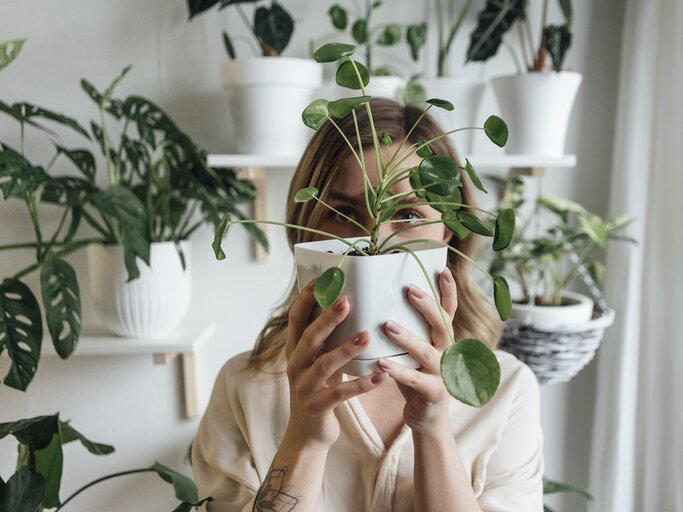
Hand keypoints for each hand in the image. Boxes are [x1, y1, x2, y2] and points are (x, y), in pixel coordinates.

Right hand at [284, 279, 386, 449]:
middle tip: (347, 301)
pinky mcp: (316, 408)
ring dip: (346, 350)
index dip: (305, 299)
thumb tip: (347, 306)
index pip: (296, 319)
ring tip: (367, 337)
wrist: (307, 434)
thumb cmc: (319, 390)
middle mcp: (295, 366)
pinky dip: (361, 385)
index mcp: (295, 351)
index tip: (320, 280)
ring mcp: (304, 388)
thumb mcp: (318, 362)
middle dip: (328, 319)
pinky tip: (381, 377)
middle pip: (309, 338)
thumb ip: (326, 341)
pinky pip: (340, 395)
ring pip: (324, 365)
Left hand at [377, 268, 457, 434]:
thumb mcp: (414, 350)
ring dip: (408, 338)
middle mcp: (447, 353)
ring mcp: (442, 374)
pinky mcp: (434, 393)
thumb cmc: (415, 377)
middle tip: (409, 289)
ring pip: (427, 352)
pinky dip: (398, 371)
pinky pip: (415, 380)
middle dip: (427, 306)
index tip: (442, 269)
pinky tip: (381, 364)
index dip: (448, 291)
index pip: (448, 310)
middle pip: (442, 325)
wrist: (427, 419)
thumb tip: (381, 298)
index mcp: (442, 340)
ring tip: (388, 326)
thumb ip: (407, 328)